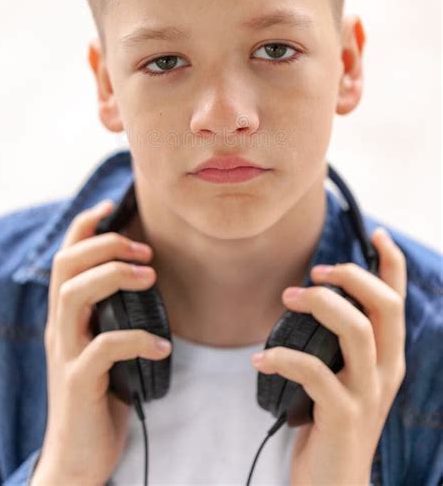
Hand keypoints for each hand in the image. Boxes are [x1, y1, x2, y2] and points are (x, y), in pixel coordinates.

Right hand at [32, 200, 171, 485]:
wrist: (77, 458)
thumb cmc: (100, 398)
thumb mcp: (104, 347)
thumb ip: (114, 316)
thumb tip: (149, 283)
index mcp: (66, 317)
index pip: (65, 258)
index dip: (85, 226)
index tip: (113, 205)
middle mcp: (60, 329)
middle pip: (66, 266)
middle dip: (105, 245)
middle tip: (145, 250)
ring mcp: (66, 354)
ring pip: (74, 295)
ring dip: (115, 277)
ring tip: (151, 278)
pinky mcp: (79, 382)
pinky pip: (104, 348)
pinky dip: (138, 339)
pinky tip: (162, 347)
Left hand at [251, 227, 406, 485]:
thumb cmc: (330, 424)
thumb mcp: (343, 377)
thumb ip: (338, 343)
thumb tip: (312, 299)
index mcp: (387, 358)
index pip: (397, 301)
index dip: (391, 264)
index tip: (377, 234)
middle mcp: (386, 372)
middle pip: (385, 307)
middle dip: (351, 277)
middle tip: (315, 272)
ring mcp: (367, 395)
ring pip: (357, 331)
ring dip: (319, 305)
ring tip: (286, 299)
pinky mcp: (344, 416)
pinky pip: (315, 372)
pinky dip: (284, 358)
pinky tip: (260, 358)